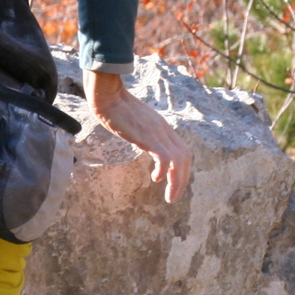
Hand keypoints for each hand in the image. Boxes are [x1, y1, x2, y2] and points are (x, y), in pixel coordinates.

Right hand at [84, 69, 190, 201]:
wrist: (109, 96)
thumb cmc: (116, 109)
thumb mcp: (136, 123)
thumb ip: (143, 132)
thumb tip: (142, 141)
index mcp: (163, 128)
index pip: (182, 151)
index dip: (182, 170)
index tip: (175, 184)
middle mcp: (164, 131)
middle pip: (185, 157)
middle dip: (182, 180)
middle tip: (173, 198)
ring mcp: (157, 133)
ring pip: (178, 160)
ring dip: (177, 181)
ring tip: (169, 197)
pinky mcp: (148, 136)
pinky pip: (164, 157)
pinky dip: (164, 170)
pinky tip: (155, 179)